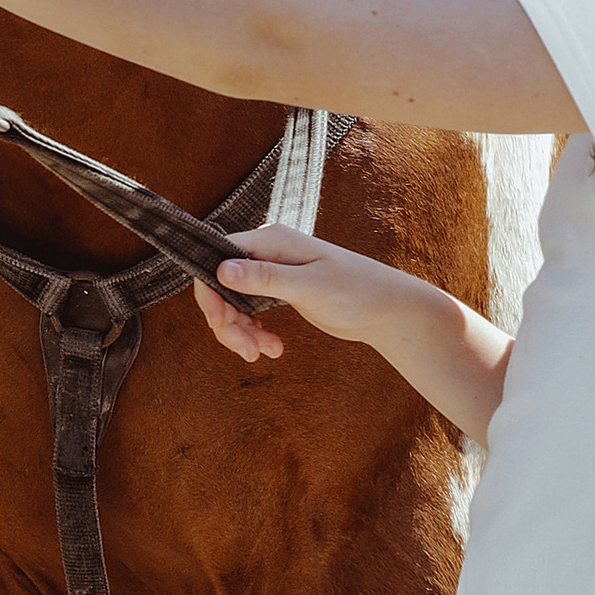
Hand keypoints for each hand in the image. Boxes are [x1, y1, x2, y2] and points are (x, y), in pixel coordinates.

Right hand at [192, 223, 408, 364]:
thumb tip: (221, 270)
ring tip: (261, 354)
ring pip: (235, 302)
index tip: (220, 325)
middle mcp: (267, 252)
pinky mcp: (281, 291)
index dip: (210, 291)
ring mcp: (273, 272)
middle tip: (247, 352)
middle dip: (228, 321)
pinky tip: (272, 348)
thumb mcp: (308, 287)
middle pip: (223, 284)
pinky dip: (254, 332)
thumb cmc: (353, 291)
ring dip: (241, 331)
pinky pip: (251, 311)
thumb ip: (264, 278)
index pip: (218, 256)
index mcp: (270, 240)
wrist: (384, 309)